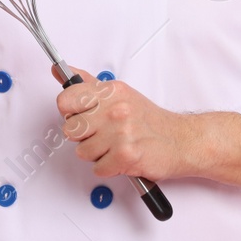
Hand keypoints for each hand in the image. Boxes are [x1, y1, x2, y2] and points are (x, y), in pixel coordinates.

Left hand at [53, 63, 195, 180]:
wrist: (180, 141)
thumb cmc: (148, 120)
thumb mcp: (119, 93)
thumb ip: (88, 84)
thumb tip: (61, 71)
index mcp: (110, 91)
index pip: (66, 100)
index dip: (69, 112)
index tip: (80, 115)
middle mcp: (115, 110)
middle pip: (70, 129)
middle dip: (84, 136)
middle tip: (102, 134)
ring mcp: (120, 133)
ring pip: (82, 152)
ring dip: (97, 154)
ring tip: (114, 146)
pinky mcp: (126, 156)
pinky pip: (98, 168)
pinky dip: (109, 168)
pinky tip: (121, 158)